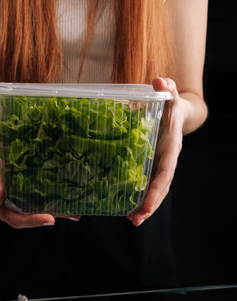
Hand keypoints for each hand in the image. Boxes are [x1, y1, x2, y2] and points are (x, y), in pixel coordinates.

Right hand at [0, 148, 55, 227]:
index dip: (32, 220)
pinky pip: (34, 205)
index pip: (16, 218)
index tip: (47, 218)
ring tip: (65, 215)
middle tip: (57, 218)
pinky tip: (60, 206)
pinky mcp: (21, 199)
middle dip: (41, 220)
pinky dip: (47, 207)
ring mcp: (14, 205)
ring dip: (46, 216)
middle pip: (25, 221)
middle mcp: (7, 209)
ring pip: (30, 215)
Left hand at [127, 77, 182, 226]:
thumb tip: (159, 80)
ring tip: (131, 220)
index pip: (165, 172)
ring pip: (153, 189)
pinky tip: (124, 204)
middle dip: (150, 205)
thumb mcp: (170, 95)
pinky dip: (137, 194)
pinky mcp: (149, 163)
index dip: (157, 189)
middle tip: (135, 221)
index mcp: (170, 148)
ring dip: (144, 205)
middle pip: (160, 188)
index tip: (148, 204)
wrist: (176, 111)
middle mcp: (165, 160)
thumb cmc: (172, 104)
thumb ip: (167, 87)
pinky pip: (145, 181)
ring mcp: (158, 164)